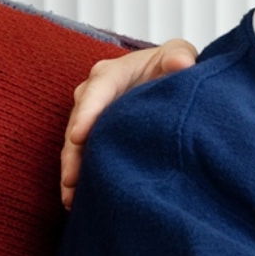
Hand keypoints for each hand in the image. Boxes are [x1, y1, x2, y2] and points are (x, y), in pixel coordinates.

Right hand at [61, 39, 197, 208]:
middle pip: (79, 123)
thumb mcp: (178, 54)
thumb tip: (182, 64)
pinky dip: (81, 175)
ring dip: (73, 170)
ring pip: (76, 145)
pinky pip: (84, 155)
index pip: (96, 91)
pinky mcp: (97, 135)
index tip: (79, 136)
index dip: (87, 113)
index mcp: (112, 73)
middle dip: (73, 152)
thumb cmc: (172, 62)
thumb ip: (179, 56)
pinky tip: (78, 201)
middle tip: (71, 180)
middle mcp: (95, 95)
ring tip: (71, 199)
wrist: (168, 74)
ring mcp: (93, 116)